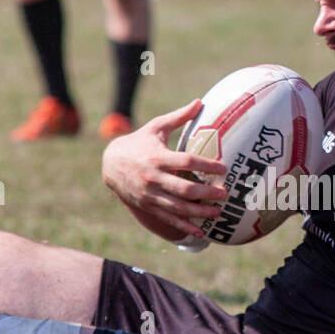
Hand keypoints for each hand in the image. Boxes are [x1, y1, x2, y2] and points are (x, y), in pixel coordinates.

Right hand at [101, 99, 227, 238]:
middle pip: (184, 188)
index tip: (223, 168)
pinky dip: (183, 226)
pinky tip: (199, 231)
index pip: (186, 162)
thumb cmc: (138, 142)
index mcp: (158, 157)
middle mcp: (153, 178)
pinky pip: (168, 219)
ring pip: (177, 207)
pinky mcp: (147, 206)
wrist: (109, 164)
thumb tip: (200, 101)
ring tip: (218, 212)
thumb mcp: (156, 127)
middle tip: (225, 194)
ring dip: (199, 212)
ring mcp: (150, 195)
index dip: (206, 165)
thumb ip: (178, 117)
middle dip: (206, 193)